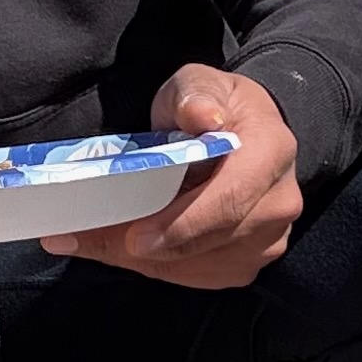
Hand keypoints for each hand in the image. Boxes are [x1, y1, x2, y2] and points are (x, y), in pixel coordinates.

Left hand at [41, 66, 299, 290]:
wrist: (248, 133)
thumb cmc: (216, 106)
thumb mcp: (200, 84)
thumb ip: (194, 96)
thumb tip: (200, 115)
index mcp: (271, 153)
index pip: (231, 199)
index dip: (183, 225)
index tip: (136, 239)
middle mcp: (278, 204)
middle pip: (209, 242)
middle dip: (144, 247)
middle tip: (83, 239)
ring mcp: (268, 239)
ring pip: (199, 267)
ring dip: (143, 261)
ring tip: (93, 241)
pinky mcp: (248, 262)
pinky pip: (198, 277)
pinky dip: (157, 267)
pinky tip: (125, 248)